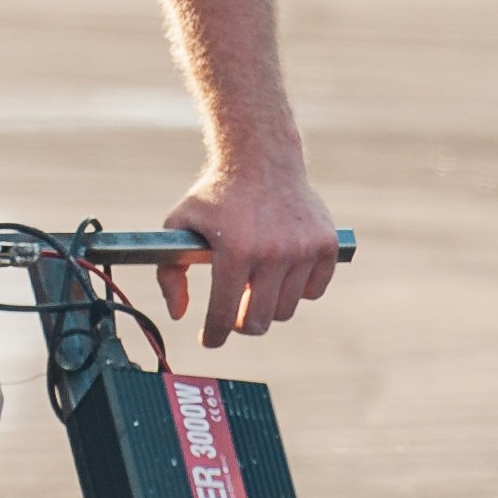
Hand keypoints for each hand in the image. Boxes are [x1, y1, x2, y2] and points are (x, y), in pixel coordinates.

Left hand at [157, 155, 340, 347]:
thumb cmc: (217, 194)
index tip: (210, 340)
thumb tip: (178, 314)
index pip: (223, 314)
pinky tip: (284, 275)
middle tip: (233, 314)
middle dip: (241, 324)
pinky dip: (300, 289)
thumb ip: (170, 272)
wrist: (261, 157)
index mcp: (235, 250)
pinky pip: (314, 290)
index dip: (214, 335)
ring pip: (285, 309)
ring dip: (268, 306)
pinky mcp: (327, 245)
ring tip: (256, 289)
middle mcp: (272, 252)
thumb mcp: (180, 224)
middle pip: (258, 321)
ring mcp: (304, 249)